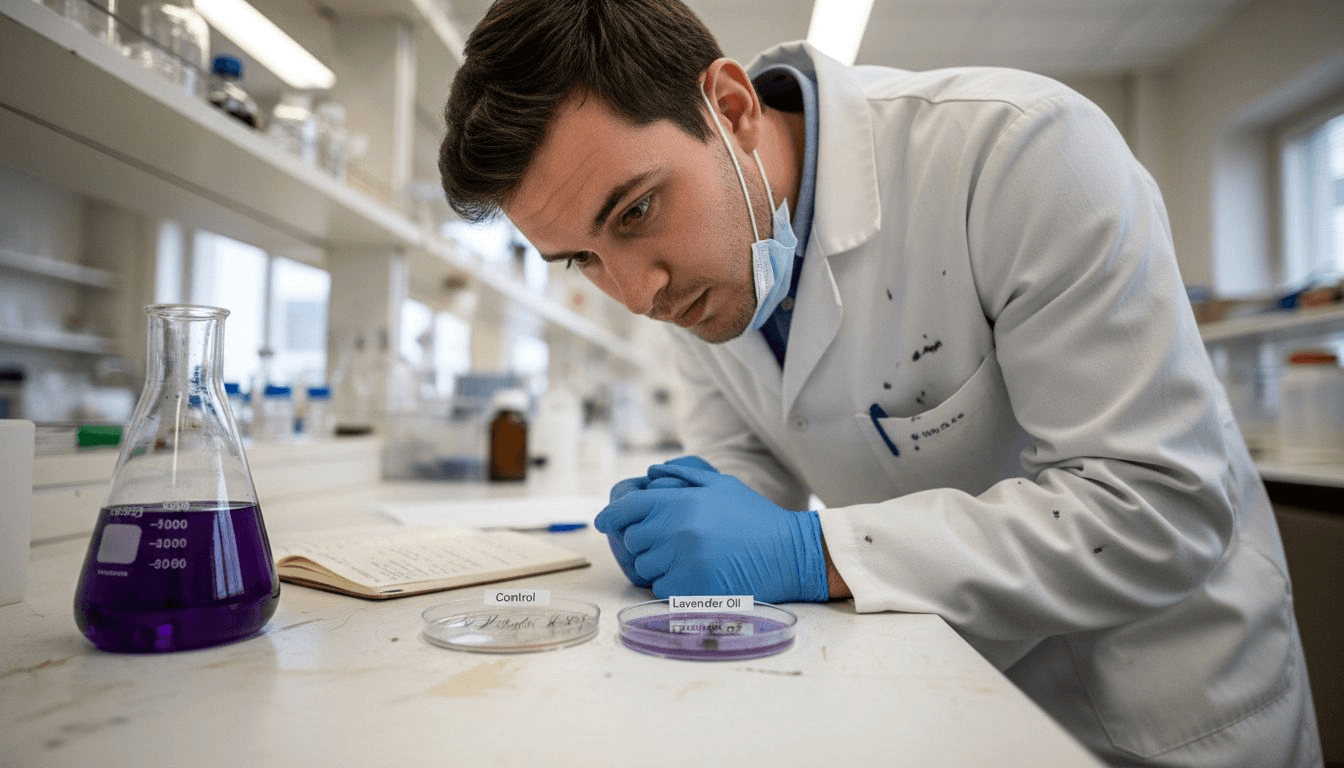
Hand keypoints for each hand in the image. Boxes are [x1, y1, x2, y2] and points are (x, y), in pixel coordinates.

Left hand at [595, 462, 827, 602]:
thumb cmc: (755, 518)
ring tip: (690, 560)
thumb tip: (650, 472)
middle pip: (634, 542)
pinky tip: (697, 577)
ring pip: (646, 568)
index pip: (627, 509)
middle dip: (647, 543)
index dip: (610, 517)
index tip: (602, 523)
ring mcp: (683, 560)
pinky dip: (673, 587)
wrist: (790, 552)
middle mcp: (677, 530)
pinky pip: (662, 591)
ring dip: (660, 567)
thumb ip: (683, 475)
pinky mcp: (692, 589)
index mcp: (681, 502)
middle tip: (672, 544)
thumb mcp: (722, 485)